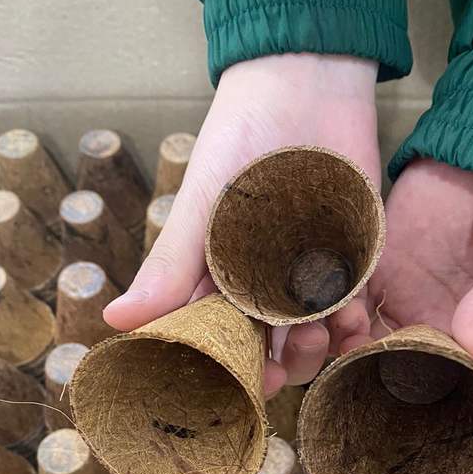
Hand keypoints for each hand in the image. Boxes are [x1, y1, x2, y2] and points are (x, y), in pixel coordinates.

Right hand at [103, 52, 380, 395]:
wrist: (308, 85)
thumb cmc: (240, 138)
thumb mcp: (200, 204)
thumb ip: (170, 265)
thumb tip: (117, 320)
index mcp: (218, 279)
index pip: (219, 342)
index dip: (227, 372)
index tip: (236, 388)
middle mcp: (263, 287)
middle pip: (269, 350)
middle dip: (278, 368)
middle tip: (282, 368)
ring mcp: (309, 276)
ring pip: (313, 337)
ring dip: (318, 350)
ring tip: (322, 334)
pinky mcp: (352, 260)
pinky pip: (354, 307)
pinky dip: (356, 324)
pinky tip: (355, 322)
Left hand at [341, 158, 472, 382]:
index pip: (459, 385)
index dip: (432, 392)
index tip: (408, 385)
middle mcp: (444, 333)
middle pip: (403, 372)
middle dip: (375, 374)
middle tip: (356, 364)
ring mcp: (409, 305)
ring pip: (367, 343)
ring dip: (347, 344)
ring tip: (342, 330)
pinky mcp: (381, 272)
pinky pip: (351, 300)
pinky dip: (337, 306)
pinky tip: (333, 302)